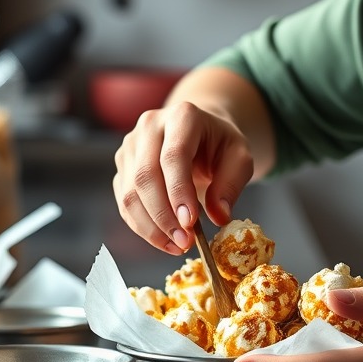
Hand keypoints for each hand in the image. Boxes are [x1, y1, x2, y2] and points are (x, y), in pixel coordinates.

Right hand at [112, 99, 253, 254]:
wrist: (201, 133)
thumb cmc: (221, 145)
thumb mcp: (240, 158)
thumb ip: (231, 184)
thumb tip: (219, 216)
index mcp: (183, 116)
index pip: (174, 156)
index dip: (179, 191)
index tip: (190, 222)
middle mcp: (150, 125)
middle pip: (146, 175)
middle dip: (163, 215)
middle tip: (184, 242)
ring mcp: (131, 145)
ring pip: (129, 192)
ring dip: (151, 226)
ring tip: (176, 245)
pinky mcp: (122, 166)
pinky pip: (124, 202)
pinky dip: (142, 226)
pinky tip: (164, 240)